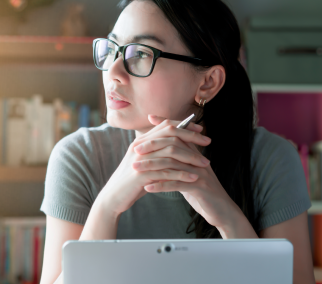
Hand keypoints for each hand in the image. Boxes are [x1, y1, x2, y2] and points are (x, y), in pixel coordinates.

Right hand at [95, 115, 211, 216]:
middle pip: (170, 134)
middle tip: (208, 142)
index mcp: (142, 141)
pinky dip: (182, 174)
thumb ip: (158, 151)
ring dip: (190, 157)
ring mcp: (140, 160)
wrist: (113, 197)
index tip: (200, 130)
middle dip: (192, 137)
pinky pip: (166, 172)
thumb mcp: (146, 162)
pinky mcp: (141, 176)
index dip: (185, 126)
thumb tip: (176, 143)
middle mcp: (140, 146)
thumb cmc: (133, 180)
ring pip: (170, 153)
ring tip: (205, 164)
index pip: (166, 125)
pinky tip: (194, 178)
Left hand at [136, 116, 244, 231]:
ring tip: (135, 168)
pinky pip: (177, 184)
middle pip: (174, 146)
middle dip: (153, 146)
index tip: (150, 117)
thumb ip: (179, 163)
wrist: (222, 212)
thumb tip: (163, 154)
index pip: (180, 134)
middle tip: (135, 149)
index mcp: (196, 155)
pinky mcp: (200, 188)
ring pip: (173, 164)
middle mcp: (199, 160)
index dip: (166, 124)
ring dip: (152, 166)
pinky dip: (161, 185)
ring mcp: (200, 173)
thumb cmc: (202, 193)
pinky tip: (147, 187)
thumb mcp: (190, 175)